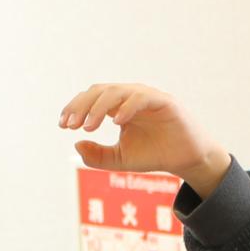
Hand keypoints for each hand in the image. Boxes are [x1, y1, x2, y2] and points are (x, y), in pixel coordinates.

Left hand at [58, 82, 230, 197]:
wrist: (186, 159)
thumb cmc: (154, 155)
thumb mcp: (120, 159)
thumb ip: (97, 155)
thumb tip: (76, 144)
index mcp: (118, 105)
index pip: (91, 98)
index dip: (75, 108)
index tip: (63, 125)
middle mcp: (130, 96)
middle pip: (99, 91)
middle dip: (82, 106)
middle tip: (71, 125)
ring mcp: (147, 96)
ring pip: (116, 92)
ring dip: (98, 108)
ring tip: (88, 127)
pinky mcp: (164, 101)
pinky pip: (141, 98)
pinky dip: (127, 107)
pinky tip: (116, 122)